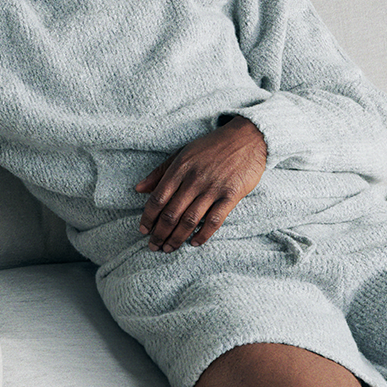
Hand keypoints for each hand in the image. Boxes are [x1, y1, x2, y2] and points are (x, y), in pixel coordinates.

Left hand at [135, 116, 267, 251]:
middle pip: (171, 213)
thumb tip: (138, 189)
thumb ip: (160, 171)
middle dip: (159, 233)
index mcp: (180, 168)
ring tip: (169, 248)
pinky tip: (194, 243)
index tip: (143, 230)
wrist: (247, 138)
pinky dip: (203, 234)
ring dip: (177, 238)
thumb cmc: (212, 146)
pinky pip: (214, 220)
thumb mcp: (182, 153)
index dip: (148, 217)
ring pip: (190, 220)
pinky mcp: (231, 195)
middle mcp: (194, 179)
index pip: (158, 198)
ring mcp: (213, 188)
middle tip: (154, 246)